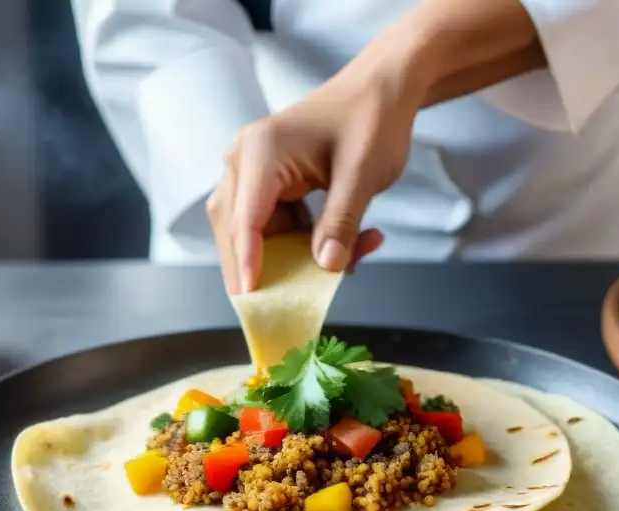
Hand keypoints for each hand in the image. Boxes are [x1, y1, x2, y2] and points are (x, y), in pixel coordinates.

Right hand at [206, 60, 420, 293]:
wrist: (382, 90)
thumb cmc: (372, 120)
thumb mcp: (363, 173)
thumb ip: (342, 222)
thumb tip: (326, 268)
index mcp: (261, 151)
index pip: (243, 219)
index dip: (247, 263)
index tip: (253, 301)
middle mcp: (246, 161)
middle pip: (235, 231)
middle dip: (259, 271)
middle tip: (276, 312)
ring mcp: (254, 173)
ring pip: (255, 235)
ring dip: (292, 259)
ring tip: (347, 264)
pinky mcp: (270, 186)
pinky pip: (276, 228)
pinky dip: (306, 246)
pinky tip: (350, 250)